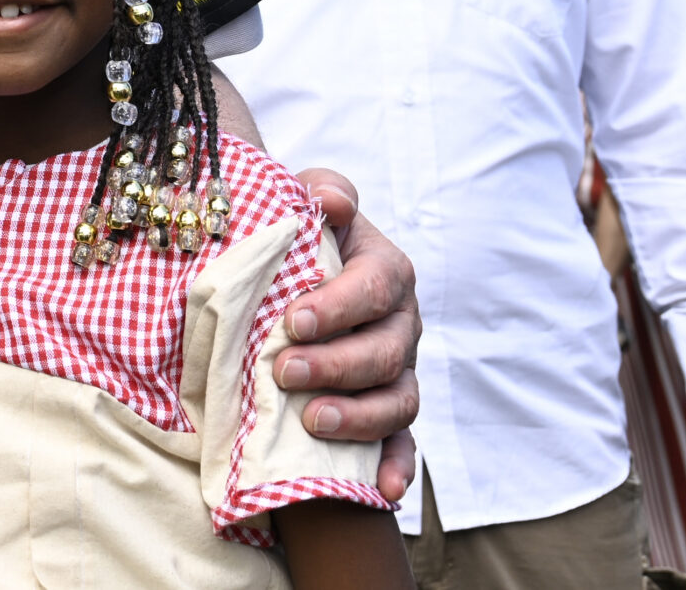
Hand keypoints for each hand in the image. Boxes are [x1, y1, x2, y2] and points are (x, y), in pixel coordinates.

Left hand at [276, 168, 422, 502]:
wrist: (284, 270)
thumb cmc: (293, 235)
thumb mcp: (302, 201)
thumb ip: (320, 193)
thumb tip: (333, 202)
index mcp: (384, 271)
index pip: (376, 286)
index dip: (339, 306)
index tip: (292, 320)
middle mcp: (399, 324)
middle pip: (387, 351)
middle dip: (337, 365)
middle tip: (285, 371)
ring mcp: (396, 372)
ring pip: (398, 401)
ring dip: (359, 418)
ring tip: (312, 423)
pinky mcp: (385, 412)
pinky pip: (402, 445)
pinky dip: (395, 468)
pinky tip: (381, 492)